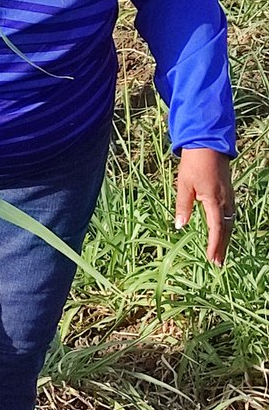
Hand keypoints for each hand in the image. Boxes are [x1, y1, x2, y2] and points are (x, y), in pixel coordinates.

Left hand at [175, 147, 234, 265]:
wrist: (208, 145)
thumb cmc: (193, 164)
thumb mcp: (184, 185)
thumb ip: (183, 206)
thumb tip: (180, 226)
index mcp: (214, 200)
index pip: (216, 228)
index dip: (214, 245)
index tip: (211, 259)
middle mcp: (226, 201)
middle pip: (226, 229)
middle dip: (221, 247)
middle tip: (218, 264)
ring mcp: (229, 197)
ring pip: (229, 223)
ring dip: (225, 239)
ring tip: (219, 253)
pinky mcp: (228, 193)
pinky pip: (230, 215)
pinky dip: (226, 227)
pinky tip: (222, 233)